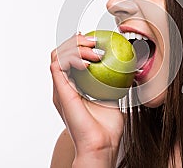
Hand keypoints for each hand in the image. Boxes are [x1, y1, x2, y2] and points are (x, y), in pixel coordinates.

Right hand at [50, 34, 123, 165]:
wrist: (102, 144)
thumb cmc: (107, 126)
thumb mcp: (111, 97)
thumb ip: (112, 83)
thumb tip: (125, 68)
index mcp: (72, 87)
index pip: (68, 58)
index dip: (77, 44)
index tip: (94, 39)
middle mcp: (63, 86)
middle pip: (60, 52)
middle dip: (76, 41)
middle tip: (94, 42)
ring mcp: (60, 89)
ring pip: (57, 54)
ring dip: (75, 47)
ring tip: (94, 51)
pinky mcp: (60, 91)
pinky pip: (59, 65)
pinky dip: (72, 58)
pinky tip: (89, 62)